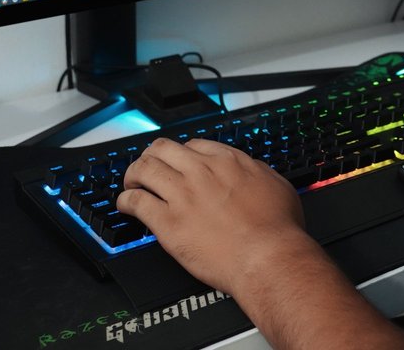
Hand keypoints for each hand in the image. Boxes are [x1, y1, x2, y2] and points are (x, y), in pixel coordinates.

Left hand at [117, 138, 312, 295]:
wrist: (268, 258)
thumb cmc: (277, 229)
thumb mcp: (277, 185)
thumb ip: (257, 172)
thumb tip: (249, 169)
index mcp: (227, 161)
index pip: (192, 145)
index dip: (181, 154)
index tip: (177, 164)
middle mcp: (200, 172)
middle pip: (162, 149)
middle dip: (151, 156)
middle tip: (147, 167)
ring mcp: (181, 195)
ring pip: (143, 169)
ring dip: (132, 175)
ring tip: (131, 184)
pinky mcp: (167, 222)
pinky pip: (136, 202)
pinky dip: (126, 201)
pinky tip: (126, 206)